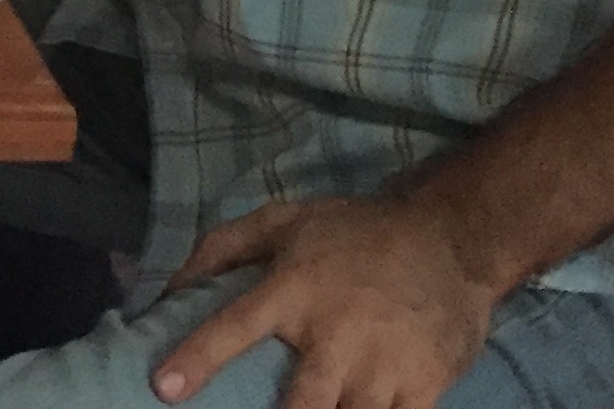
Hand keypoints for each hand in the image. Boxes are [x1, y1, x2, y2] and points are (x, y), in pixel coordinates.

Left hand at [150, 196, 500, 408]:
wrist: (449, 239)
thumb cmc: (354, 234)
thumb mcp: (286, 221)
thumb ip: (222, 249)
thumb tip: (169, 288)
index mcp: (294, 288)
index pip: (235, 325)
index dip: (198, 357)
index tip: (163, 387)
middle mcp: (336, 332)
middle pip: (302, 405)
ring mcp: (382, 364)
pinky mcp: (424, 386)